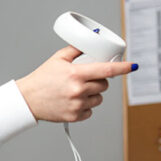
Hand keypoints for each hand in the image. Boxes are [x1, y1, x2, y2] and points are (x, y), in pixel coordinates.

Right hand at [15, 46, 136, 121]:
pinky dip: (85, 107)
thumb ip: (75, 50)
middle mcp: (78, 90)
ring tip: (77, 92)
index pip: (106, 70)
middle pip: (104, 85)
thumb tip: (90, 44)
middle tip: (86, 79)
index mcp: (76, 74)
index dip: (122, 68)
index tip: (132, 66)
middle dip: (99, 81)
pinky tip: (73, 102)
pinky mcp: (75, 116)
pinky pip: (90, 111)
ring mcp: (77, 104)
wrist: (28, 99)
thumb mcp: (57, 59)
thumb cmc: (41, 79)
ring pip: (99, 99)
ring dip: (93, 94)